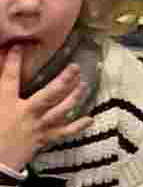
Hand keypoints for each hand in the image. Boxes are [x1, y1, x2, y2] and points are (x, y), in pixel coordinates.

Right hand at [0, 43, 85, 177]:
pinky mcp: (43, 139)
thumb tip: (1, 83)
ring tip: (85, 85)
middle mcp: (26, 113)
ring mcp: (38, 126)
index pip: (9, 78)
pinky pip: (64, 132)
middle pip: (50, 93)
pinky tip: (89, 119)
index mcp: (5, 104)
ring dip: (75, 97)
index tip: (19, 47)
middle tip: (76, 67)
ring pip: (62, 110)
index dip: (14, 62)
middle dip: (65, 79)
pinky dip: (78, 126)